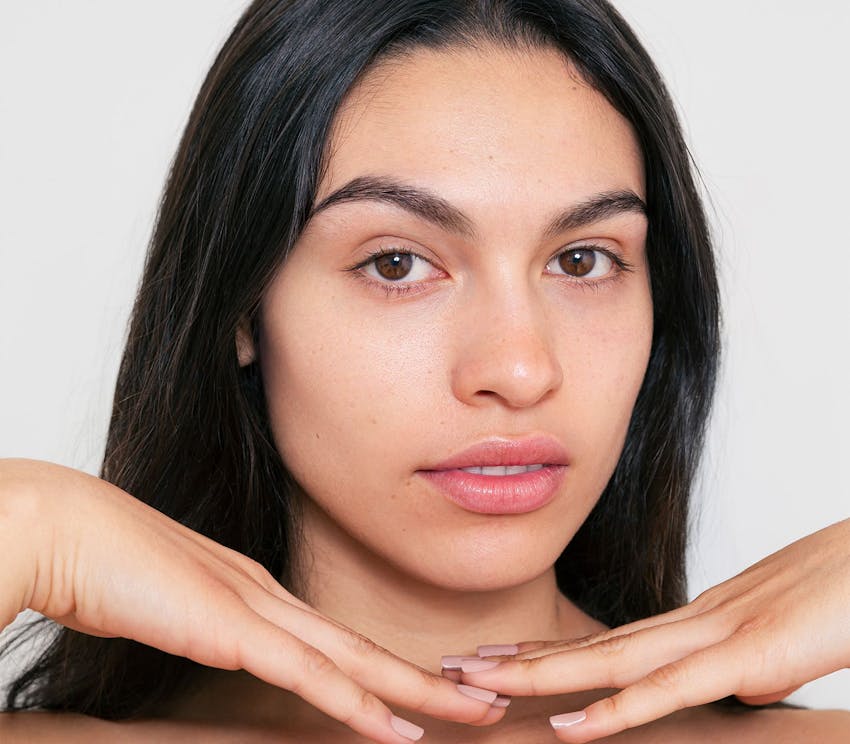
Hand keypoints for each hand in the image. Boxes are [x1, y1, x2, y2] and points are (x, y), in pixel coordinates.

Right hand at [0, 459, 501, 743]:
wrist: (65, 528)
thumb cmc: (106, 564)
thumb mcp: (172, 603)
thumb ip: (207, 623)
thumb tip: (222, 640)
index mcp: (258, 592)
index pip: (339, 640)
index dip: (390, 666)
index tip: (432, 687)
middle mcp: (271, 598)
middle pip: (367, 650)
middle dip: (434, 680)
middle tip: (492, 696)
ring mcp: (256, 611)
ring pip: (356, 661)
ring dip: (420, 693)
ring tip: (477, 712)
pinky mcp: (230, 628)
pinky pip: (308, 675)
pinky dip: (357, 704)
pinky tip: (396, 729)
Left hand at [459, 518, 849, 741]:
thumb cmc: (844, 594)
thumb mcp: (786, 642)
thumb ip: (750, 667)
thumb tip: (729, 691)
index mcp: (701, 623)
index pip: (610, 641)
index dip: (551, 651)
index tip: (501, 656)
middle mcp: (693, 624)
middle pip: (591, 647)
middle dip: (520, 658)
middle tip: (458, 665)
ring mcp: (715, 638)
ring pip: (608, 662)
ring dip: (537, 674)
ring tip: (476, 680)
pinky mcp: (747, 659)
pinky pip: (668, 690)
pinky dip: (615, 710)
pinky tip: (569, 728)